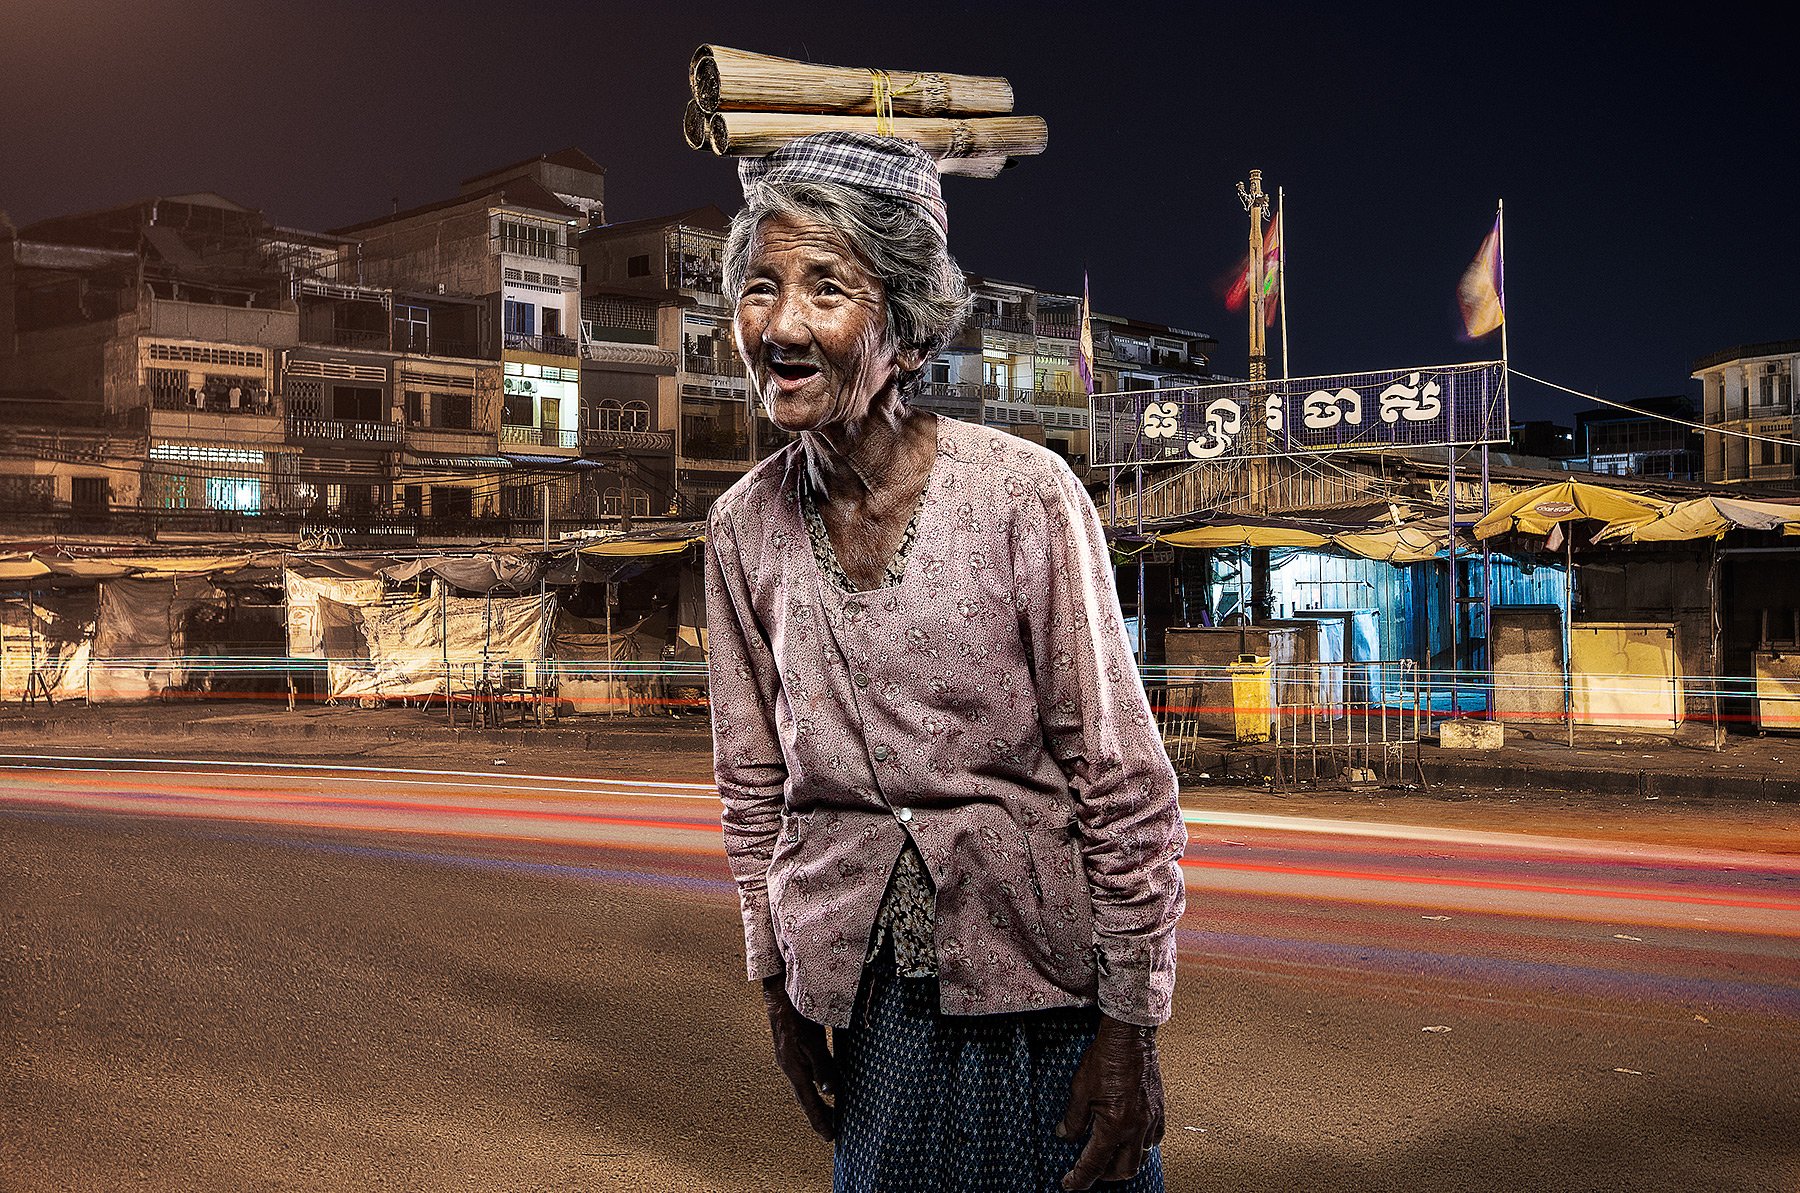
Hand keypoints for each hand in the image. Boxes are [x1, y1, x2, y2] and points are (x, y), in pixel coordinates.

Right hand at [762, 973, 838, 1140]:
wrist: (779, 994)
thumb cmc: (796, 1015)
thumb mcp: (813, 1041)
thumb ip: (822, 1066)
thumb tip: (830, 1093)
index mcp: (794, 1069)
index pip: (808, 1101)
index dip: (819, 1119)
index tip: (829, 1137)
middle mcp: (789, 1067)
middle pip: (805, 1098)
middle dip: (818, 1115)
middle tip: (832, 1131)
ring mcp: (789, 1058)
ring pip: (805, 1086)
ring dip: (816, 1101)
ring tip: (829, 1113)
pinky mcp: (791, 1049)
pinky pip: (804, 1074)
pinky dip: (814, 1084)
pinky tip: (820, 1083)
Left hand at [1057, 1014, 1164, 1189]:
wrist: (1130, 1037)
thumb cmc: (1105, 1059)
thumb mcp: (1080, 1090)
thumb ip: (1073, 1119)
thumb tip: (1065, 1136)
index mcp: (1114, 1125)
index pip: (1095, 1163)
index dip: (1080, 1178)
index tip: (1070, 1184)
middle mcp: (1136, 1127)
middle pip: (1123, 1169)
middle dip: (1105, 1175)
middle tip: (1089, 1171)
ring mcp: (1151, 1120)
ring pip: (1141, 1158)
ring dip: (1125, 1164)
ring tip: (1110, 1159)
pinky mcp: (1159, 1111)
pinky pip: (1154, 1140)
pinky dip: (1141, 1147)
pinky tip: (1130, 1141)